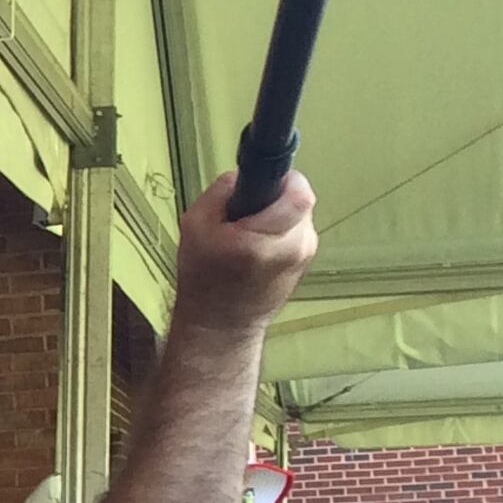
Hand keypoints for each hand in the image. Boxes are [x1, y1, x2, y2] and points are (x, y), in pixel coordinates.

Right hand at [170, 166, 317, 335]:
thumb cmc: (203, 278)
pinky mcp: (307, 264)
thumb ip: (220, 192)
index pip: (299, 193)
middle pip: (299, 201)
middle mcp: (295, 246)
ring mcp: (305, 256)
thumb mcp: (194, 226)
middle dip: (275, 197)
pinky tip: (258, 248)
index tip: (262, 183)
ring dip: (280, 215)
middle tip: (248, 211)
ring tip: (251, 232)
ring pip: (301, 215)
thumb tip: (241, 177)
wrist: (221, 325)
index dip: (284, 180)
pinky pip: (300, 232)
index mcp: (266, 237)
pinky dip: (282, 231)